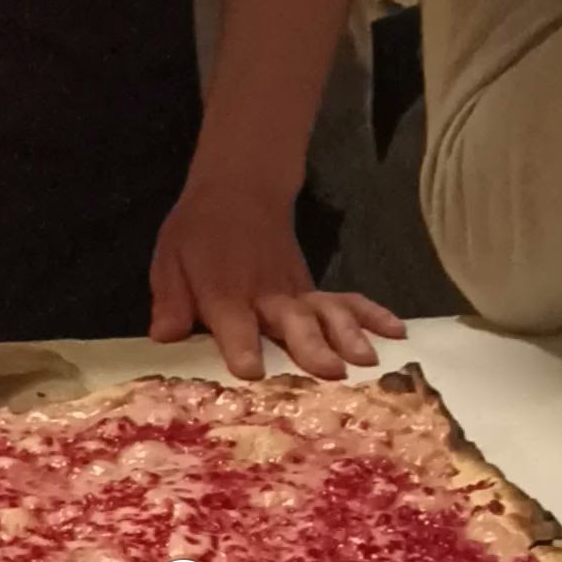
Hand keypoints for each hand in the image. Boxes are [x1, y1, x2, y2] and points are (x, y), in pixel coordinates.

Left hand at [149, 179, 404, 380]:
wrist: (238, 190)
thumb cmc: (198, 233)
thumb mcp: (170, 261)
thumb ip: (172, 300)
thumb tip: (165, 334)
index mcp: (224, 292)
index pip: (234, 323)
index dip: (241, 346)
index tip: (251, 371)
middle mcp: (265, 296)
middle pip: (290, 322)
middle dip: (309, 346)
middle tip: (330, 371)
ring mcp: (295, 292)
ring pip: (325, 313)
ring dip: (347, 334)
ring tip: (367, 360)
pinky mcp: (313, 290)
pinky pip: (346, 301)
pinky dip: (372, 313)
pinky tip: (396, 331)